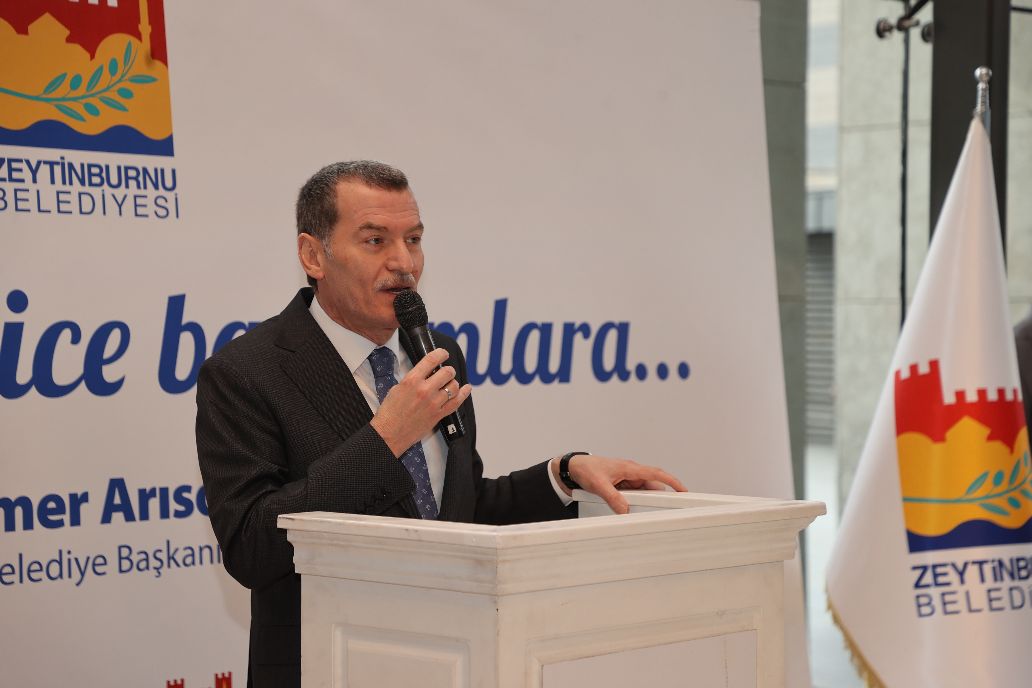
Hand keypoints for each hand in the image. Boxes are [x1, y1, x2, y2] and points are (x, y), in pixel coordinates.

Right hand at [369, 348, 471, 456]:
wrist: (389, 434)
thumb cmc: (389, 413)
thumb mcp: (397, 388)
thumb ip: (412, 379)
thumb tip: (425, 372)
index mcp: (412, 381)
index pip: (431, 360)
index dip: (441, 353)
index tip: (443, 353)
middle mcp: (425, 390)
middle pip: (447, 372)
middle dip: (448, 370)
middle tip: (446, 371)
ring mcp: (434, 403)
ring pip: (454, 386)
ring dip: (453, 382)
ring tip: (449, 383)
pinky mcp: (439, 415)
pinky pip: (457, 402)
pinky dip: (464, 394)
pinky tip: (466, 388)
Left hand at [551, 455, 685, 514]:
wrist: (572, 467)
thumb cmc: (585, 469)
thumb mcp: (599, 485)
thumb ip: (612, 498)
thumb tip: (625, 510)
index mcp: (629, 468)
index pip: (656, 474)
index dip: (671, 481)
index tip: (683, 490)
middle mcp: (630, 472)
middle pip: (651, 486)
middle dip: (660, 497)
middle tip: (668, 509)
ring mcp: (625, 479)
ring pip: (642, 492)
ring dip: (645, 501)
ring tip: (648, 512)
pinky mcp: (619, 486)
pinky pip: (632, 495)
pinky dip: (634, 503)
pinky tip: (631, 510)